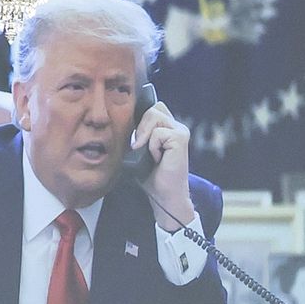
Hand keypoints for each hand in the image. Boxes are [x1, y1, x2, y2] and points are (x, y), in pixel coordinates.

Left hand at [131, 100, 194, 231]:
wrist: (164, 195)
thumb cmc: (151, 175)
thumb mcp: (139, 150)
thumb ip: (137, 133)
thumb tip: (123, 119)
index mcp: (167, 127)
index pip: (152, 108)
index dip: (141, 119)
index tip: (136, 139)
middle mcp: (176, 126)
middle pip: (152, 108)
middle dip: (141, 127)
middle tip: (140, 147)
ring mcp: (180, 131)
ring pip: (154, 116)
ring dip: (145, 136)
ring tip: (150, 154)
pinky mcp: (181, 138)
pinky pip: (157, 132)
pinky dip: (152, 146)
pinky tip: (157, 159)